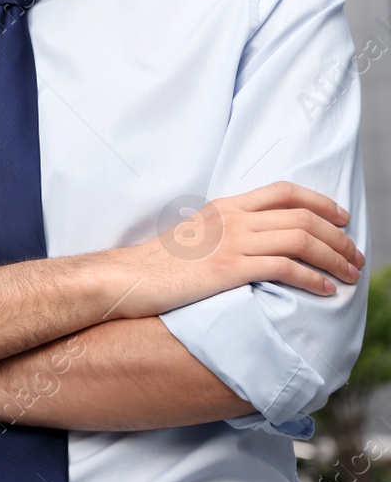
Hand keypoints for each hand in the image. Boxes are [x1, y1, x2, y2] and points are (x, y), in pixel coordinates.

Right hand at [106, 181, 362, 317]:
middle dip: (338, 237)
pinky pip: (284, 268)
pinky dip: (312, 278)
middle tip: (355, 256)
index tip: (342, 218)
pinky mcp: (229, 269)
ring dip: (334, 257)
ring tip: (350, 274)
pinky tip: (324, 289)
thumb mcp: (195, 235)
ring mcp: (231, 243)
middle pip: (301, 217)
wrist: (126, 277)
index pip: (284, 191)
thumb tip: (254, 244)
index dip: (321, 202)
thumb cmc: (158, 264)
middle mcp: (232, 219)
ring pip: (300, 240)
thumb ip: (225, 232)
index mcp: (225, 206)